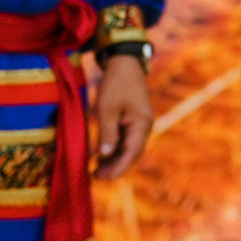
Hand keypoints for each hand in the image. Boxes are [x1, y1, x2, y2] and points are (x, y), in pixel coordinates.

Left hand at [91, 54, 150, 179]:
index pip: (131, 154)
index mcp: (142, 125)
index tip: (103, 178)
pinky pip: (125, 138)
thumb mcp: (107, 109)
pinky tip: (100, 153)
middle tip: (96, 176)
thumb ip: (107, 133)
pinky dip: (114, 147)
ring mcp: (139, 123)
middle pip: (131, 153)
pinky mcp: (133, 119)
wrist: (125, 62)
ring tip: (96, 168)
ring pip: (128, 147)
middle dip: (115, 166)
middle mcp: (144, 127)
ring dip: (114, 158)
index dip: (118, 168)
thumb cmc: (116, 84)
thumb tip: (105, 155)